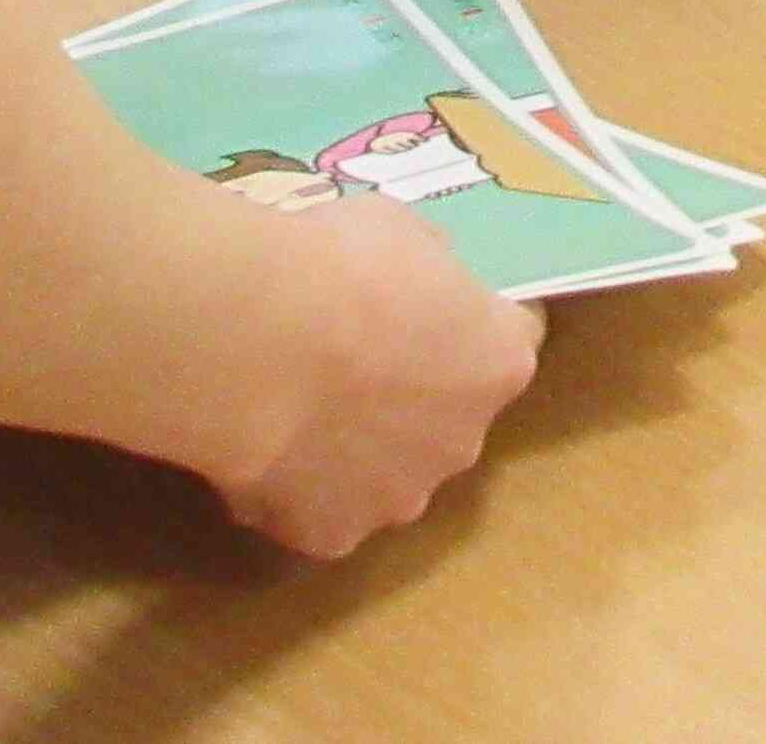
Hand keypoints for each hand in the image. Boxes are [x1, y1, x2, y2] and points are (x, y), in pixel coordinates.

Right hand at [215, 196, 543, 559]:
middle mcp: (463, 440)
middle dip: (412, 396)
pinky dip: (298, 491)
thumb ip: (427, 270)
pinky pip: (322, 512)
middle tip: (351, 361)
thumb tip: (419, 285)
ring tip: (292, 413)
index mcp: (498, 363)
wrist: (255, 342)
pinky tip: (260, 454)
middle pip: (447, 418)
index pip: (510, 343)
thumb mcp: (404, 231)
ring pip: (386, 474)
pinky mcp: (332, 535)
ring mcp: (398, 496)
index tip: (436, 310)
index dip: (471, 325)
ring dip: (357, 451)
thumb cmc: (338, 266)